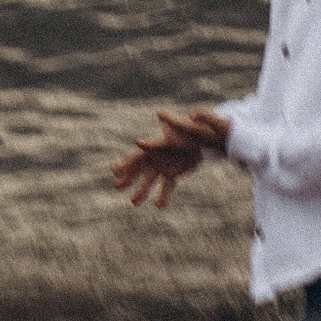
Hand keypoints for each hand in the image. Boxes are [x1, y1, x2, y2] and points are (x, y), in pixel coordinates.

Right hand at [111, 109, 229, 208]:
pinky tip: (159, 207)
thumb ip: (169, 121)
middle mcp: (156, 156)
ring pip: (150, 180)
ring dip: (142, 191)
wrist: (205, 138)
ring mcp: (163, 165)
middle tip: (117, 187)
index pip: (138, 156)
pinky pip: (166, 185)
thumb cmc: (191, 129)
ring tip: (133, 203)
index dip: (127, 163)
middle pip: (140, 169)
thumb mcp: (180, 126)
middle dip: (129, 178)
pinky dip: (163, 195)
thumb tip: (159, 113)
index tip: (115, 171)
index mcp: (155, 145)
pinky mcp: (172, 172)